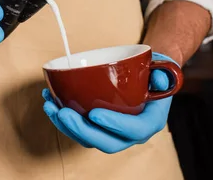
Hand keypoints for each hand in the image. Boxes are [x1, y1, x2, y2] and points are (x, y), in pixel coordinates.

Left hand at [42, 52, 176, 153]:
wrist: (144, 77)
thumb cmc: (151, 73)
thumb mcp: (162, 70)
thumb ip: (162, 74)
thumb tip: (158, 78)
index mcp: (149, 122)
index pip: (134, 130)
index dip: (114, 125)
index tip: (95, 112)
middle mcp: (130, 134)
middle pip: (106, 142)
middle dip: (82, 130)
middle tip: (63, 112)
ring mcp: (112, 133)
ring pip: (88, 139)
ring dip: (66, 126)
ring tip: (50, 106)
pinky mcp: (97, 128)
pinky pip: (79, 130)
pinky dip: (62, 119)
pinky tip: (50, 102)